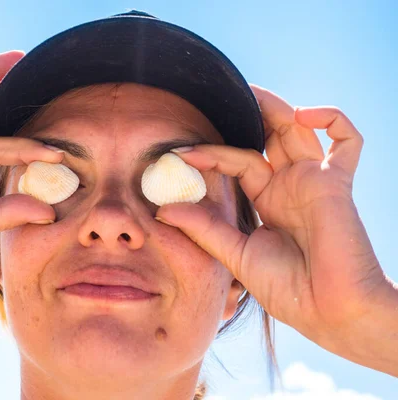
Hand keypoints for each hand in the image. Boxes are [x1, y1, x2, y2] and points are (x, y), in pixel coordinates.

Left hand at [155, 85, 397, 373]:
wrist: (330, 313)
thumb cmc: (288, 290)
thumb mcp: (236, 255)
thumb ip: (205, 229)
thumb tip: (163, 209)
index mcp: (267, 201)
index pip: (237, 162)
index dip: (210, 154)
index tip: (179, 153)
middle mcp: (289, 186)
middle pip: (269, 137)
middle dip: (249, 115)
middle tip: (223, 96)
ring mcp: (313, 182)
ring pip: (297, 130)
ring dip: (276, 108)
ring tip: (249, 93)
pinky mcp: (336, 184)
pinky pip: (347, 143)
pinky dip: (332, 121)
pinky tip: (303, 115)